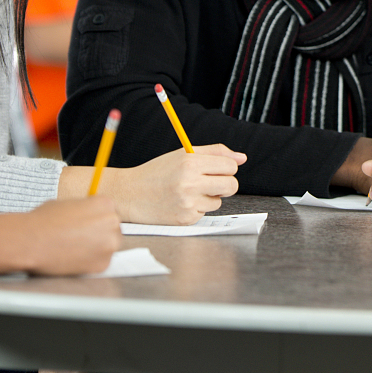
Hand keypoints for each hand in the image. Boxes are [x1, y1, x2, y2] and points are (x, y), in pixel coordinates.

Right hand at [23, 196, 121, 275]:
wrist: (30, 241)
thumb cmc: (43, 220)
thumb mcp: (67, 203)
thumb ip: (84, 209)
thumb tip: (87, 214)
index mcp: (105, 204)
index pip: (111, 212)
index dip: (98, 220)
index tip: (89, 226)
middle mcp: (113, 222)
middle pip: (113, 230)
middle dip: (100, 235)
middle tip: (80, 240)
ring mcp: (110, 244)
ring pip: (108, 247)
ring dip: (96, 249)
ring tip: (74, 249)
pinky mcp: (103, 264)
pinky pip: (100, 263)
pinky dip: (89, 263)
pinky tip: (73, 259)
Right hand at [103, 144, 244, 224]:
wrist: (129, 194)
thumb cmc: (157, 172)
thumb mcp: (183, 154)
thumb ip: (215, 152)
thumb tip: (242, 158)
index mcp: (190, 163)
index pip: (230, 166)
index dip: (226, 167)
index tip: (217, 168)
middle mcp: (190, 183)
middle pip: (232, 185)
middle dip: (225, 184)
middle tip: (210, 182)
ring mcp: (188, 203)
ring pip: (219, 201)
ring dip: (209, 197)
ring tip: (187, 192)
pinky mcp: (185, 220)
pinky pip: (204, 213)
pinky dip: (196, 208)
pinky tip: (180, 203)